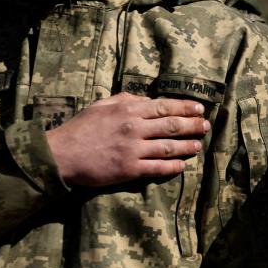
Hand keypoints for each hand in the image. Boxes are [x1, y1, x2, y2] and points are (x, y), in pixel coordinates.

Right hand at [46, 94, 208, 186]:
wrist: (61, 154)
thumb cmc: (81, 128)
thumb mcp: (102, 105)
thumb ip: (125, 99)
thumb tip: (146, 98)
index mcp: (128, 110)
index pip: (164, 106)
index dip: (185, 108)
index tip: (199, 109)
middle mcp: (134, 128)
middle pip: (171, 125)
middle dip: (192, 125)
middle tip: (206, 126)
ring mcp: (133, 149)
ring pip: (169, 146)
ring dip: (187, 146)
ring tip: (199, 145)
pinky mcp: (129, 169)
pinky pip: (157, 167)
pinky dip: (172, 166)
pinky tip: (182, 165)